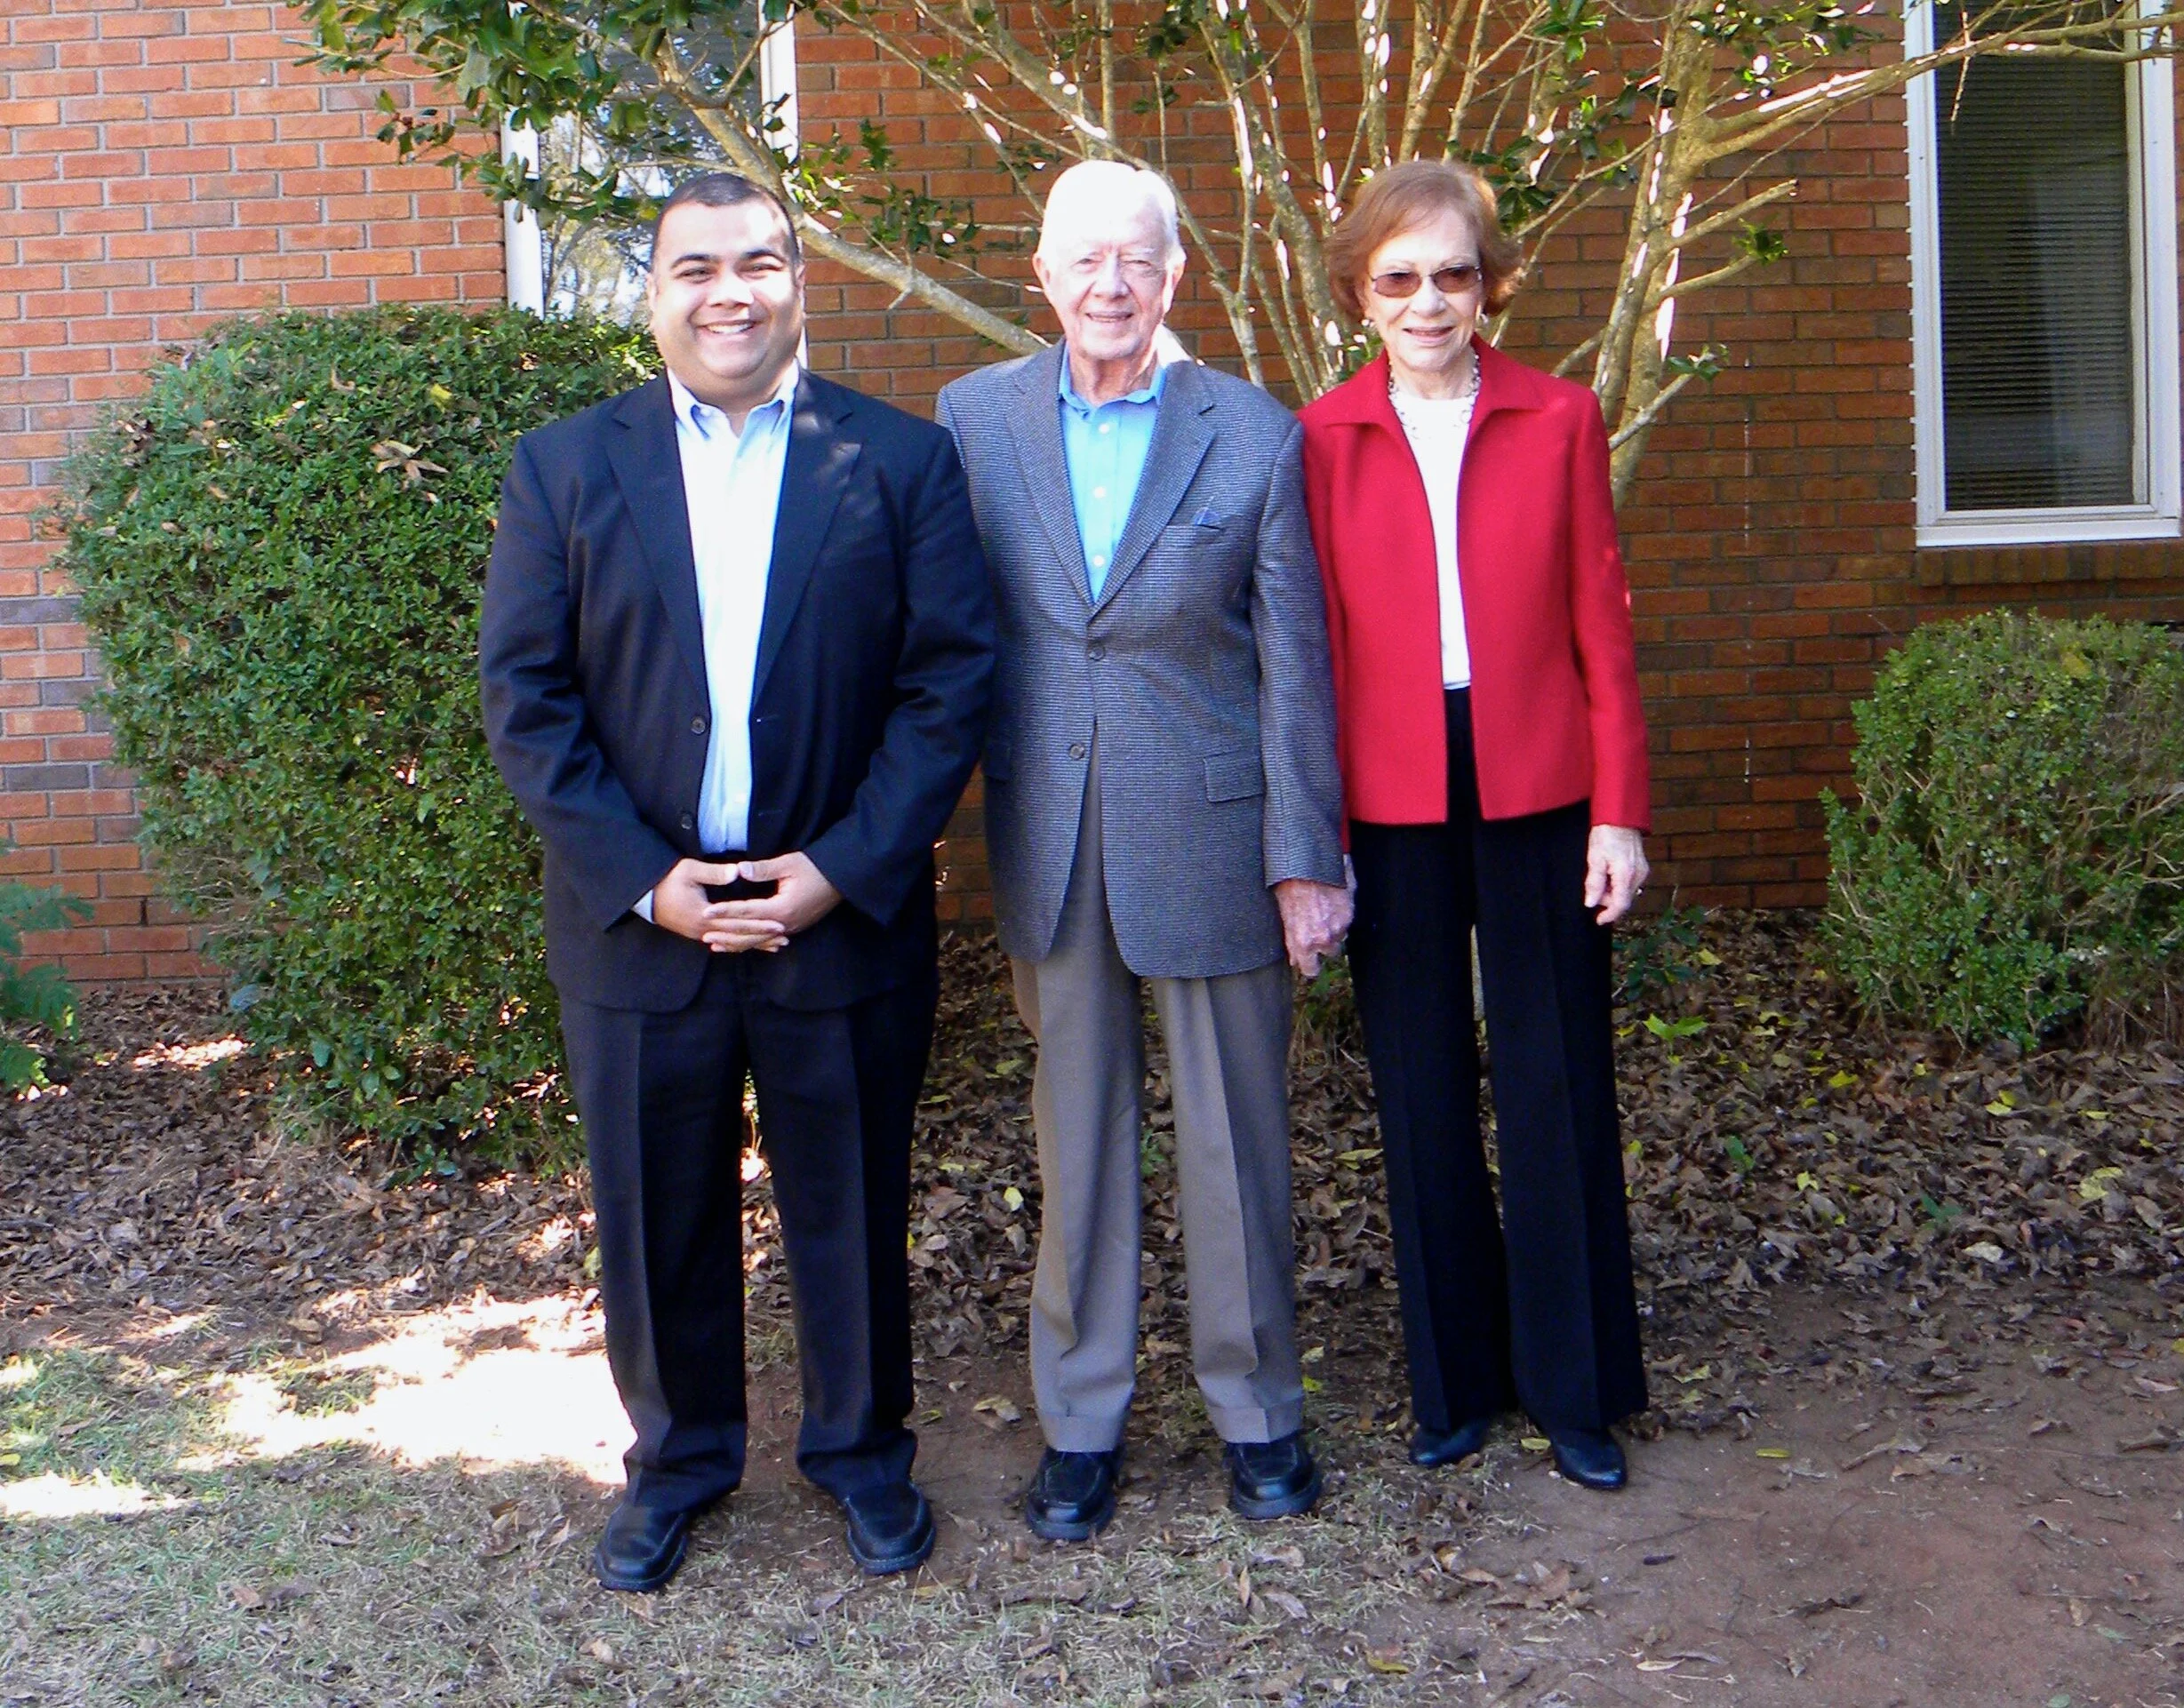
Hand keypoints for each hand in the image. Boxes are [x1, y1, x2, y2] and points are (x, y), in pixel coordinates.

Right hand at [649, 857, 787, 953]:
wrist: (644, 896)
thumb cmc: (666, 880)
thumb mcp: (689, 870)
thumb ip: (714, 873)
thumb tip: (738, 871)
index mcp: (703, 915)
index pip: (738, 923)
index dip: (760, 924)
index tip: (779, 924)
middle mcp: (703, 930)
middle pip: (739, 937)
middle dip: (763, 938)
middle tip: (785, 937)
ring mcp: (699, 935)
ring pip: (732, 943)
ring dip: (754, 944)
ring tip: (776, 945)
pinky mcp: (697, 934)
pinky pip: (724, 942)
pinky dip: (740, 944)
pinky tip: (752, 945)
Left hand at [707, 850, 842, 947]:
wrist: (843, 879)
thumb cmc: (816, 868)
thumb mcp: (789, 864)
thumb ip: (762, 869)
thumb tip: (739, 870)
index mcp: (782, 908)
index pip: (747, 912)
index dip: (725, 911)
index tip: (706, 911)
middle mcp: (785, 924)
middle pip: (750, 934)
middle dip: (727, 935)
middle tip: (704, 936)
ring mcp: (791, 928)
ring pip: (759, 941)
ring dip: (737, 944)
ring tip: (717, 946)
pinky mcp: (795, 927)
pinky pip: (769, 940)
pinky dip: (754, 943)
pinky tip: (743, 945)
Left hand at [1274, 877, 1352, 977]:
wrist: (1304, 865)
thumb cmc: (1289, 887)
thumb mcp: (1284, 917)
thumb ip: (1293, 940)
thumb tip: (1295, 956)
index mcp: (1304, 942)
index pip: (1311, 970)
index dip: (1310, 965)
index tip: (1308, 961)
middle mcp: (1324, 938)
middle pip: (1330, 953)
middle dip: (1324, 944)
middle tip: (1316, 929)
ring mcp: (1340, 925)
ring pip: (1341, 936)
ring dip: (1334, 929)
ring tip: (1323, 912)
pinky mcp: (1350, 912)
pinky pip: (1347, 920)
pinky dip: (1342, 914)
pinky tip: (1331, 902)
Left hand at [1583, 824, 1648, 925]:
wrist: (1620, 817)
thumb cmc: (1606, 835)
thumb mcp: (1595, 859)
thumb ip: (1594, 883)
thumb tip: (1591, 903)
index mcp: (1626, 875)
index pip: (1620, 904)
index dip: (1609, 915)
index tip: (1599, 920)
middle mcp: (1638, 875)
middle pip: (1624, 899)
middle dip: (1608, 900)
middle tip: (1594, 889)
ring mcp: (1642, 871)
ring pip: (1626, 892)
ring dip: (1612, 891)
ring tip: (1600, 876)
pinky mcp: (1641, 867)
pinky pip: (1630, 883)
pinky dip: (1618, 884)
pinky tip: (1609, 873)